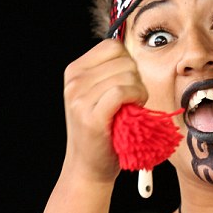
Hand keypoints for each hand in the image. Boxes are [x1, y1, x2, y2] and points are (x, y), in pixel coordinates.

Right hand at [61, 39, 148, 180]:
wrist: (88, 167)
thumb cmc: (101, 130)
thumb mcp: (96, 94)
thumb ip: (109, 72)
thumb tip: (132, 55)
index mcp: (74, 71)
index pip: (113, 46)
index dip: (128, 63)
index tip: (126, 84)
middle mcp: (74, 81)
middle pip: (124, 60)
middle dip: (136, 79)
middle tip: (130, 101)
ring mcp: (80, 98)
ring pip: (127, 75)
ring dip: (138, 91)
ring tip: (130, 108)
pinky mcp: (91, 115)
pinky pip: (122, 91)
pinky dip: (135, 98)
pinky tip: (133, 110)